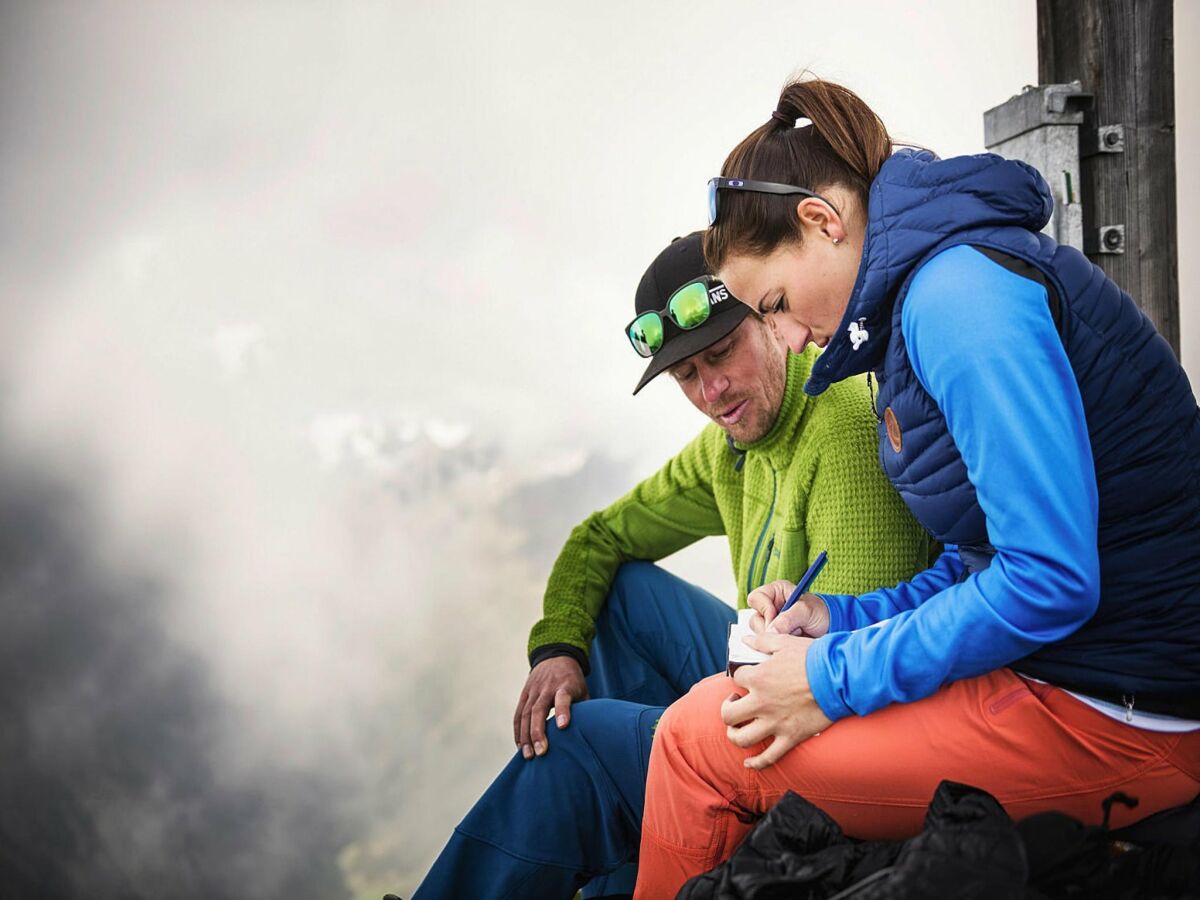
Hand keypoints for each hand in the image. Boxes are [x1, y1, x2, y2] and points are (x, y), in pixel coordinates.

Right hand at [512, 656, 588, 759]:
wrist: (555, 656)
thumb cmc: (573, 680)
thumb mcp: (582, 689)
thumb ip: (584, 709)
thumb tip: (590, 734)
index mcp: (565, 685)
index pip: (563, 698)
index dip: (562, 711)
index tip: (562, 727)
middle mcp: (547, 687)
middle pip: (539, 709)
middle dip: (538, 732)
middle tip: (541, 752)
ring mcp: (533, 690)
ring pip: (525, 714)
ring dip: (525, 736)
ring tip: (528, 755)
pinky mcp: (524, 694)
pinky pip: (518, 714)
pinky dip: (518, 731)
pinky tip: (520, 746)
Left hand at [721, 632, 833, 769]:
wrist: (840, 677)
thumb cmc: (814, 658)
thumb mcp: (784, 642)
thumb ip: (761, 641)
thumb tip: (745, 639)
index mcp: (759, 678)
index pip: (735, 678)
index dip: (739, 677)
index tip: (746, 677)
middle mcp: (762, 703)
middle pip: (728, 714)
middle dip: (728, 708)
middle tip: (736, 703)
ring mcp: (775, 723)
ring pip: (741, 738)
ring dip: (734, 734)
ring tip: (738, 728)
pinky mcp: (790, 737)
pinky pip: (768, 757)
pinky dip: (756, 762)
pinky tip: (749, 762)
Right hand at [746, 580, 829, 637]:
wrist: (832, 628)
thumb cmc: (821, 613)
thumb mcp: (806, 611)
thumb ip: (787, 619)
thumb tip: (771, 631)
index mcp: (775, 592)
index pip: (756, 598)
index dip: (764, 609)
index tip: (776, 618)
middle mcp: (770, 607)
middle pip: (755, 619)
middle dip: (771, 628)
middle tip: (790, 630)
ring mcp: (772, 623)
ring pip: (759, 634)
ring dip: (777, 637)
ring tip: (795, 634)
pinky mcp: (775, 637)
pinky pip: (767, 644)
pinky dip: (778, 645)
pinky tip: (792, 641)